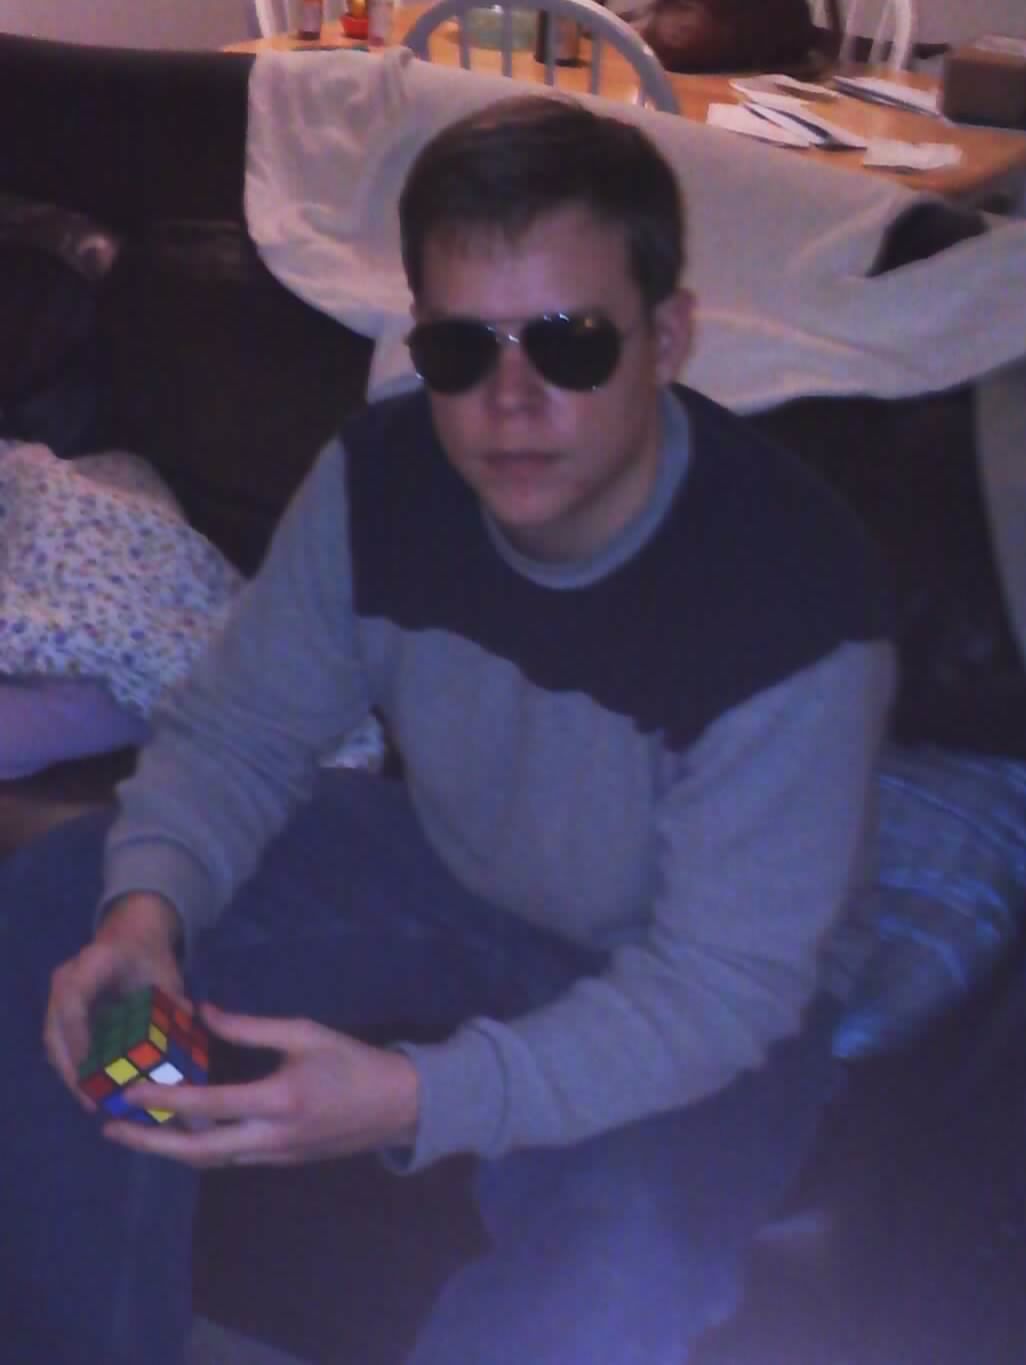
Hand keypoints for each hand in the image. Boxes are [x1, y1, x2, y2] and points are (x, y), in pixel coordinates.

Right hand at [45, 892, 184, 1101]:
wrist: (132, 932)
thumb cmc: (151, 953)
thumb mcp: (166, 971)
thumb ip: (175, 997)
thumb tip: (187, 1022)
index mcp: (95, 961)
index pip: (74, 1000)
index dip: (79, 1036)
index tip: (91, 1070)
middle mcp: (68, 977)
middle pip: (55, 1028)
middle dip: (70, 1068)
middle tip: (91, 1102)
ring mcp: (59, 993)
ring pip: (53, 1040)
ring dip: (68, 1072)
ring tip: (91, 1102)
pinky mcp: (60, 1008)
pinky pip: (59, 1041)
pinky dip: (72, 1065)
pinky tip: (91, 1088)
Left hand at [102, 1003, 420, 1167]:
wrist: (398, 1106)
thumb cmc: (353, 1062)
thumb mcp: (305, 1032)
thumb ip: (251, 1026)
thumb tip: (202, 1013)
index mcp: (278, 1100)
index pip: (208, 1106)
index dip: (163, 1101)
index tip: (127, 1093)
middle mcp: (270, 1137)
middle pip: (196, 1152)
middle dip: (150, 1142)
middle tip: (111, 1127)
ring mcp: (274, 1156)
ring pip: (210, 1161)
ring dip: (169, 1149)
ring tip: (135, 1131)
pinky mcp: (279, 1161)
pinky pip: (229, 1158)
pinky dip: (198, 1148)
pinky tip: (181, 1132)